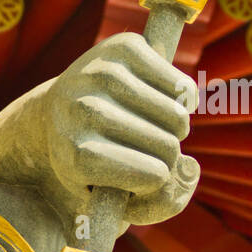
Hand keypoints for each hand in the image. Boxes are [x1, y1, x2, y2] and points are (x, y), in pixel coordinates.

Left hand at [44, 32, 198, 228]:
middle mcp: (83, 109)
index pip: (154, 175)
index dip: (153, 182)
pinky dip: (185, 100)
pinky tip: (164, 102)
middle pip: (167, 147)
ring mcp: (101, 73)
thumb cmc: (92, 162)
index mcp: (74, 154)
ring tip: (150, 127)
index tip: (128, 176)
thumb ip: (162, 205)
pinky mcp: (122, 47)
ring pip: (178, 116)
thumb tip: (193, 168)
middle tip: (138, 149)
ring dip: (175, 129)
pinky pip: (182, 86)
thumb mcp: (116, 200)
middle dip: (165, 155)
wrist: (58, 111)